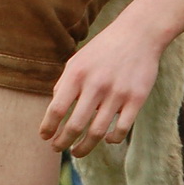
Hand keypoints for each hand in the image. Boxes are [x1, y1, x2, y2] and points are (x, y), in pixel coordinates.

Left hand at [40, 0, 183, 157]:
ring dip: (84, 147)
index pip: (57, 109)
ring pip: (97, 132)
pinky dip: (112, 139)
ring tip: (77, 151)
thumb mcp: (78, 60)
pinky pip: (121, 129)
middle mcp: (96, 84)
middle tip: (58, 148)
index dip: (48, 127)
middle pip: (75, 126)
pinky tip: (106, 139)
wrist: (139, 33)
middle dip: (63, 143)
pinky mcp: (136, 99)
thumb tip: (54, 112)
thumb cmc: (103, 49)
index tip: (45, 137)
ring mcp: (117, 93)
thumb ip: (64, 84)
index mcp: (77, 74)